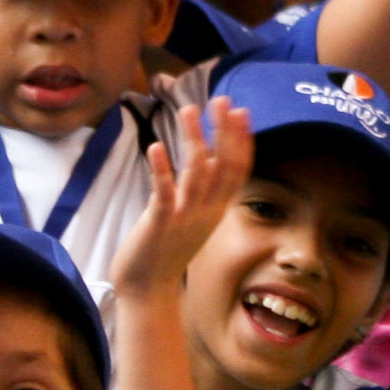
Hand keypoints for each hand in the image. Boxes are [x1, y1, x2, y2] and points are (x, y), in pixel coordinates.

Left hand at [109, 99, 251, 298]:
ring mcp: (185, 218)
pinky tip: (155, 147)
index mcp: (216, 209)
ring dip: (194, 140)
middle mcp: (206, 211)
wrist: (148, 288)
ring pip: (196, 174)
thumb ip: (200, 189)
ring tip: (189, 110)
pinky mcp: (160, 224)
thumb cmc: (166, 250)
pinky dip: (161, 170)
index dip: (241, 140)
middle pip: (223, 166)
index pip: (237, 169)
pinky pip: (164, 194)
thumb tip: (205, 157)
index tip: (242, 111)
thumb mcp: (192, 216)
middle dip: (225, 131)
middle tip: (223, 100)